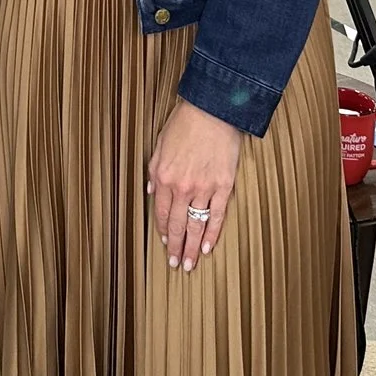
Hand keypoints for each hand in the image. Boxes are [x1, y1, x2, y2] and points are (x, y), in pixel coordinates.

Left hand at [147, 96, 243, 272]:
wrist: (212, 110)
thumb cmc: (185, 123)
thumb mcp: (160, 145)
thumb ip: (154, 172)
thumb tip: (152, 194)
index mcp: (164, 177)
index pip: (163, 213)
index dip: (164, 231)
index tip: (165, 244)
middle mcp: (183, 186)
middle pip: (178, 225)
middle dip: (176, 247)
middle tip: (177, 265)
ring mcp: (204, 188)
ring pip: (197, 224)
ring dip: (192, 247)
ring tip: (191, 264)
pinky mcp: (224, 185)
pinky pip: (217, 215)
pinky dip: (212, 233)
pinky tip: (208, 247)